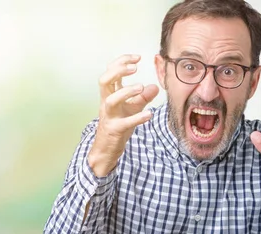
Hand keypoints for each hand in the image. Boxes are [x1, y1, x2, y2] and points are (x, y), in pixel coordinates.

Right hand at [88, 54, 158, 176]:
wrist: (107, 148)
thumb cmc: (119, 124)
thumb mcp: (132, 108)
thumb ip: (143, 97)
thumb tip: (155, 87)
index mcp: (109, 94)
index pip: (110, 72)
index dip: (121, 62)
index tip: (137, 57)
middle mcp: (107, 103)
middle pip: (104, 81)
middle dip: (117, 71)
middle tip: (134, 67)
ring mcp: (110, 116)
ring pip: (111, 100)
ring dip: (126, 92)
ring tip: (141, 87)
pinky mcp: (116, 130)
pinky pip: (125, 123)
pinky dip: (137, 118)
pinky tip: (149, 114)